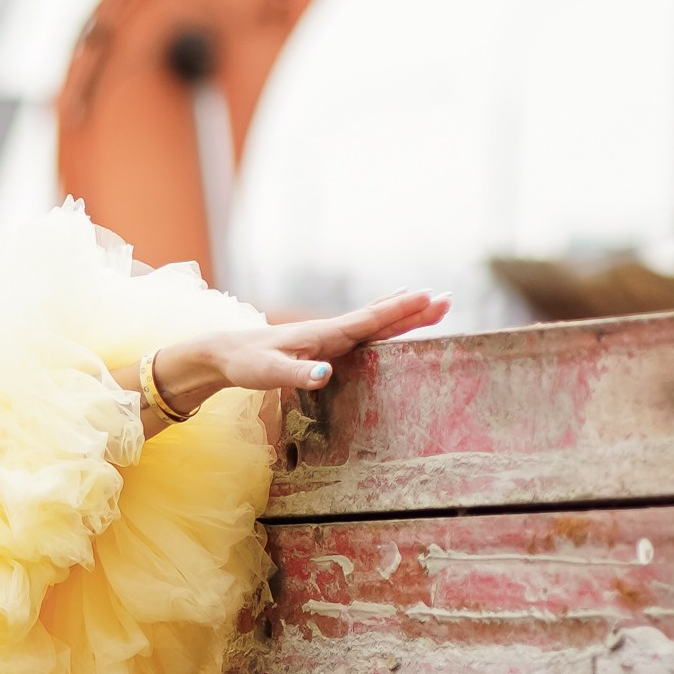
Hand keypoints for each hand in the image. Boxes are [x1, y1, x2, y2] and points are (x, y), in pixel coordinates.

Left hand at [150, 288, 447, 429]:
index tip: (429, 298)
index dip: (399, 311)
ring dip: (404, 315)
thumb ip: (297, 375)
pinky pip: (363, 333)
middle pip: (380, 318)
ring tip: (433, 304)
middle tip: (448, 299)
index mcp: (324, 334)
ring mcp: (329, 337)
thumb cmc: (246, 364)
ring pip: (375, 323)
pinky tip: (391, 325)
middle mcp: (331, 331)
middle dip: (413, 310)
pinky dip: (384, 325)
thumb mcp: (269, 373)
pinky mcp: (324, 346)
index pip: (369, 320)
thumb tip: (326, 373)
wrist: (224, 353)